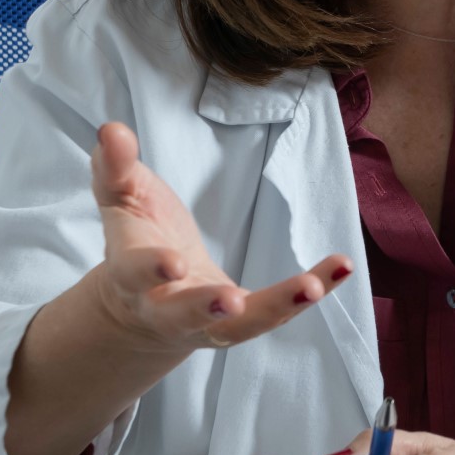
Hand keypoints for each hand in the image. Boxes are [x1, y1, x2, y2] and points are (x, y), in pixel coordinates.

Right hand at [89, 121, 349, 350]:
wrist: (144, 303)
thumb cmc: (136, 238)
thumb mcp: (121, 198)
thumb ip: (115, 167)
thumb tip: (112, 129)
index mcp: (130, 276)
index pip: (134, 274)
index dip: (150, 270)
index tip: (172, 262)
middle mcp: (166, 308)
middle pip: (182, 316)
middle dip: (205, 308)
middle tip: (232, 299)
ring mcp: (208, 322)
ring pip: (241, 325)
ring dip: (277, 306)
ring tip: (313, 287)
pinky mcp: (243, 319)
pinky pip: (281, 308)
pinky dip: (314, 287)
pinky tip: (342, 266)